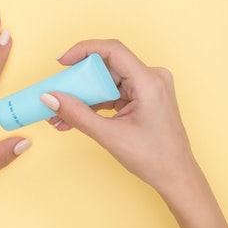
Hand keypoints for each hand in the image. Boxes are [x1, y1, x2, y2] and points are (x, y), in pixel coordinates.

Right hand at [42, 39, 196, 195]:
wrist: (176, 176)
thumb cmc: (154, 158)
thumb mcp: (109, 136)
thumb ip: (77, 115)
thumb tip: (51, 98)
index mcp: (149, 82)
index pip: (112, 50)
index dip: (84, 50)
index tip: (62, 62)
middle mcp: (152, 78)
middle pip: (107, 68)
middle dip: (79, 83)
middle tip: (57, 95)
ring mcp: (150, 88)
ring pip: (108, 82)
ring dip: (84, 97)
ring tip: (60, 115)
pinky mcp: (145, 97)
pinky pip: (114, 93)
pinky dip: (96, 104)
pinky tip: (76, 118)